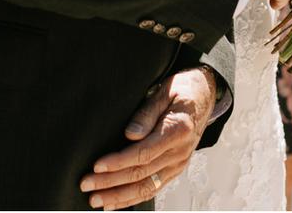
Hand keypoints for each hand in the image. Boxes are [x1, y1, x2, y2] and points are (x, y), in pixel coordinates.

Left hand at [81, 67, 215, 209]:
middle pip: (141, 173)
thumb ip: (147, 113)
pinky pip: (153, 188)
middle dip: (111, 182)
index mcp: (178, 131)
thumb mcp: (165, 92)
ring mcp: (178, 164)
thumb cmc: (182, 90)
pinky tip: (115, 202)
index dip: (118, 162)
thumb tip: (130, 134)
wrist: (204, 95)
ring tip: (96, 199)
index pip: (143, 153)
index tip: (97, 166)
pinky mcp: (175, 169)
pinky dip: (133, 198)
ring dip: (119, 196)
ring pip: (146, 187)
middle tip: (87, 185)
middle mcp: (179, 152)